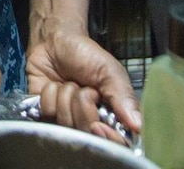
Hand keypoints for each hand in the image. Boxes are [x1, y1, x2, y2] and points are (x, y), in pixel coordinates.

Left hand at [27, 19, 141, 142]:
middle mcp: (89, 121)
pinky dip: (49, 95)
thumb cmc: (86, 55)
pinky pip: (46, 113)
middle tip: (84, 87)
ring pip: (64, 122)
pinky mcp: (45, 113)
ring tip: (69, 83)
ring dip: (65, 96)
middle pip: (86, 132)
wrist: (55, 41)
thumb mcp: (110, 71)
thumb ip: (124, 97)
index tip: (98, 125)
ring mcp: (66, 118)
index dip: (106, 138)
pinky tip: (53, 85)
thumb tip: (138, 125)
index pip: (114, 142)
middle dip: (83, 104)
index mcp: (111, 115)